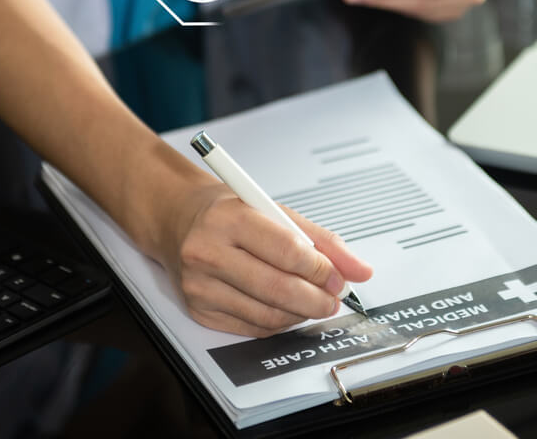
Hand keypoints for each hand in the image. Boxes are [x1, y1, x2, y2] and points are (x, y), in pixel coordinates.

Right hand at [156, 178, 372, 336]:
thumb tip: (359, 269)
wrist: (178, 220)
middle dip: (316, 299)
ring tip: (314, 302)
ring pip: (267, 314)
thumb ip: (321, 240)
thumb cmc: (228, 212)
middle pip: (277, 288)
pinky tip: (287, 309)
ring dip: (300, 313)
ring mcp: (200, 285)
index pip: (286, 250)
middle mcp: (208, 252)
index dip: (320, 269)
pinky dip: (279, 322)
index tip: (338, 277)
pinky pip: (252, 327)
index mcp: (229, 218)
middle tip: (333, 298)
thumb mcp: (274, 210)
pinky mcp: (199, 310)